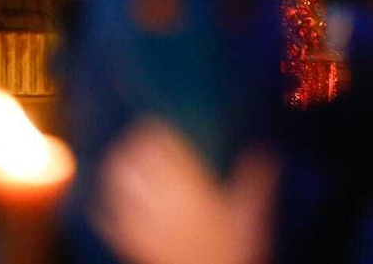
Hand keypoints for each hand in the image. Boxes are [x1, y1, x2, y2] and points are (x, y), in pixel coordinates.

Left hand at [95, 118, 278, 263]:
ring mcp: (144, 224)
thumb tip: (267, 150)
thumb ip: (256, 178)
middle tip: (134, 140)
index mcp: (189, 187)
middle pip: (132, 164)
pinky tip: (107, 204)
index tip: (153, 123)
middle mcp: (161, 201)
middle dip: (130, 148)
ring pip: (117, 189)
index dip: (153, 132)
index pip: (162, 149)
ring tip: (118, 163)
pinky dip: (106, 209)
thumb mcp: (252, 212)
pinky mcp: (133, 245)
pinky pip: (111, 222)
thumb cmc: (236, 249)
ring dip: (115, 173)